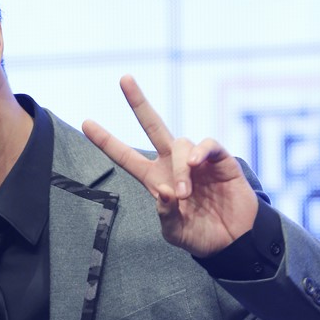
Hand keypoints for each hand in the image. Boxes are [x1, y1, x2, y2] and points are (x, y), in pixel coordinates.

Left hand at [82, 75, 257, 257]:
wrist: (233, 241)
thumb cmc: (200, 234)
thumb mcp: (175, 232)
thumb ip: (166, 215)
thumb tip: (165, 192)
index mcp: (154, 179)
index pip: (126, 156)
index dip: (106, 140)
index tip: (85, 123)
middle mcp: (172, 163)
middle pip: (152, 125)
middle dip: (138, 102)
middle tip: (124, 79)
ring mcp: (196, 160)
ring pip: (180, 143)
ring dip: (180, 167)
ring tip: (185, 193)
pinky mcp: (220, 160)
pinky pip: (207, 145)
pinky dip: (200, 151)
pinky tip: (195, 164)